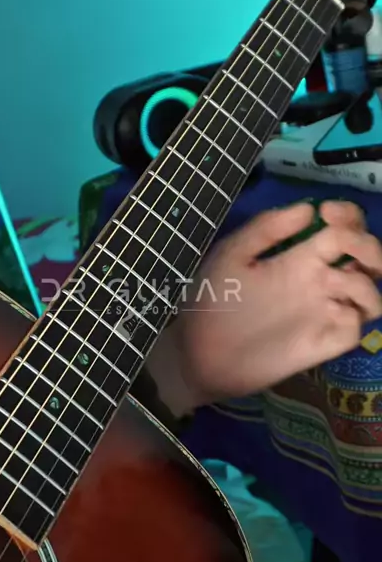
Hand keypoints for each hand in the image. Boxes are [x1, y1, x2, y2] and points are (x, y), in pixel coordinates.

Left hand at [146, 200, 381, 410]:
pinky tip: (335, 312)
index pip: (343, 229)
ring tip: (340, 282)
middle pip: (368, 257)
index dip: (347, 215)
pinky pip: (356, 328)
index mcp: (299, 257)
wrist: (198, 353)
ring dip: (367, 282)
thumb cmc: (211, 300)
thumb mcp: (232, 255)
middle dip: (369, 245)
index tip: (327, 214)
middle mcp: (318, 282)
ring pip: (372, 292)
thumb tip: (308, 207)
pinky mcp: (321, 344)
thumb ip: (266, 229)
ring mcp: (322, 313)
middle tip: (343, 244)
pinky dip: (356, 318)